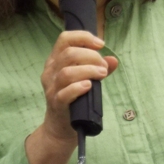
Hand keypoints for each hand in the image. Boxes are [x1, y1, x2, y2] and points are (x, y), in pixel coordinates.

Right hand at [40, 30, 117, 144]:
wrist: (61, 125)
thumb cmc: (75, 97)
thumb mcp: (86, 78)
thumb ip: (99, 67)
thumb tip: (114, 60)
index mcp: (56, 60)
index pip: (65, 39)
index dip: (84, 37)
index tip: (101, 44)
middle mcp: (50, 71)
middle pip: (69, 54)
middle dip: (91, 56)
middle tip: (104, 67)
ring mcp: (52, 88)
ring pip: (67, 72)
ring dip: (88, 70)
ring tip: (102, 75)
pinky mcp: (56, 103)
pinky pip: (65, 93)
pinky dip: (78, 88)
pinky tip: (89, 86)